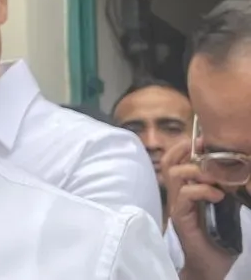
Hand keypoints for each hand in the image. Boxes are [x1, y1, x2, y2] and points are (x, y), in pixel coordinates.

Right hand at [162, 140, 235, 279]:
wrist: (211, 263)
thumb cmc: (217, 235)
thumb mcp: (222, 204)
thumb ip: (221, 187)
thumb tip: (234, 168)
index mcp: (185, 189)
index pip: (175, 159)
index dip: (185, 146)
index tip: (203, 141)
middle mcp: (176, 194)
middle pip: (170, 161)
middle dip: (187, 151)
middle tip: (206, 151)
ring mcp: (177, 205)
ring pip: (175, 174)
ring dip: (198, 171)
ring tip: (217, 178)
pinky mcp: (181, 217)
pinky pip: (185, 194)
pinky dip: (203, 190)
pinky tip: (218, 196)